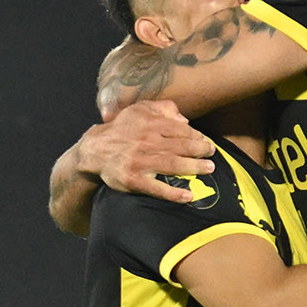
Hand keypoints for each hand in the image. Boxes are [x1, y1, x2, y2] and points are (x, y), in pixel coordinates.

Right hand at [77, 100, 216, 202]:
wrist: (94, 150)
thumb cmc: (122, 129)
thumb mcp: (139, 110)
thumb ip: (163, 109)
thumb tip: (185, 120)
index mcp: (149, 124)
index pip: (179, 129)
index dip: (196, 136)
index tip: (205, 141)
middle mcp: (145, 142)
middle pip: (179, 146)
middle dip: (200, 150)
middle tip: (212, 153)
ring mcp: (139, 162)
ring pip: (172, 164)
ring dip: (193, 167)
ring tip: (209, 169)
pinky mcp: (133, 180)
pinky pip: (156, 188)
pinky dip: (172, 193)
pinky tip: (188, 197)